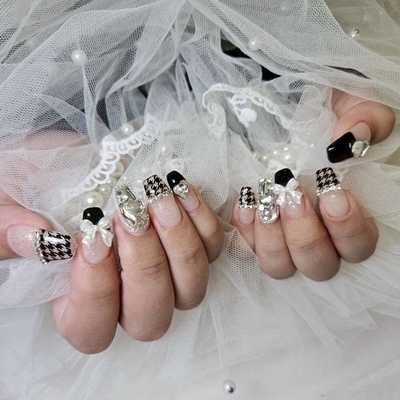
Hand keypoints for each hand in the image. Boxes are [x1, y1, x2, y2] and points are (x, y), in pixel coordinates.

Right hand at [2, 164, 223, 353]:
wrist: (72, 159)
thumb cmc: (35, 185)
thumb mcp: (6, 201)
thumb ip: (8, 227)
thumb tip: (35, 238)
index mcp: (76, 299)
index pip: (93, 327)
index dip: (96, 292)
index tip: (93, 238)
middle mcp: (126, 295)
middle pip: (151, 316)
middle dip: (145, 267)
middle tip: (130, 216)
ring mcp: (166, 271)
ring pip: (191, 288)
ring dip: (180, 243)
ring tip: (158, 196)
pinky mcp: (190, 240)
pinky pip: (215, 248)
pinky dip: (207, 221)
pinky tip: (182, 189)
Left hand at [231, 90, 394, 280]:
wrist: (278, 110)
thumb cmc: (320, 112)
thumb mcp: (348, 103)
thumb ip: (365, 118)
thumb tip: (350, 137)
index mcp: (348, 215)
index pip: (358, 246)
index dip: (348, 229)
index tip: (332, 195)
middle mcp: (317, 235)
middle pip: (318, 266)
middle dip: (305, 235)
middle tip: (293, 195)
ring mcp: (282, 237)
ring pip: (280, 266)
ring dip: (272, 237)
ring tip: (265, 196)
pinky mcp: (254, 230)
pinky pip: (245, 248)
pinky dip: (244, 228)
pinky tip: (246, 200)